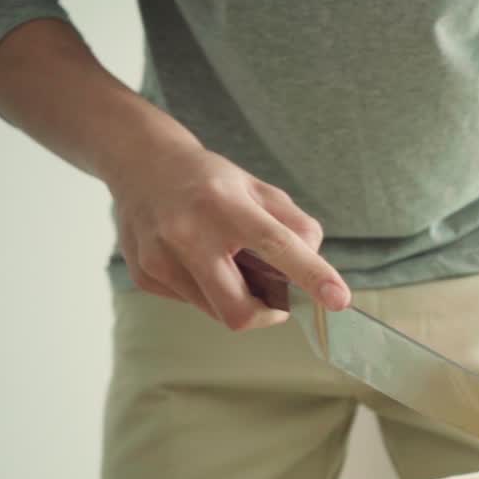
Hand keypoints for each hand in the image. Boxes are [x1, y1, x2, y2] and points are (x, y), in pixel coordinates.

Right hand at [107, 145, 350, 329]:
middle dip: (266, 314)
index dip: (311, 275)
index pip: (276, 244)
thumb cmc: (210, 181)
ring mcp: (159, 258)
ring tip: (228, 262)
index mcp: (224, 205)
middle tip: (275, 296)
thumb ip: (295, 226)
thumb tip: (313, 267)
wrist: (140, 164)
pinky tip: (199, 260)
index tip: (339, 298)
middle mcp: (187, 233)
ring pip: (217, 312)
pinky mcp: (145, 276)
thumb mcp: (260, 189)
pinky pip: (194, 304)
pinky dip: (209, 291)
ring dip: (237, 299)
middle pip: (238, 309)